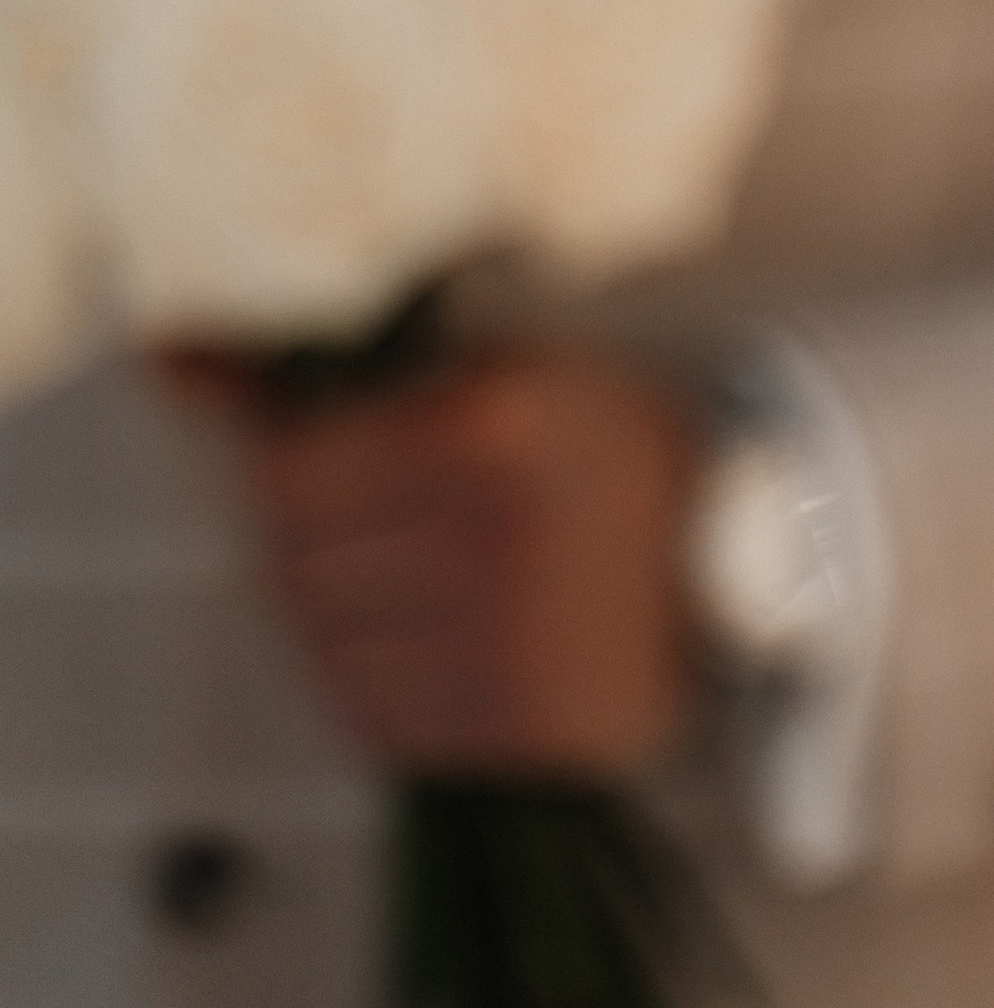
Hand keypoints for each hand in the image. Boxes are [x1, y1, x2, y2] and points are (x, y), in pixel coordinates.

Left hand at [173, 349, 701, 775]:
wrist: (736, 558)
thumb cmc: (598, 445)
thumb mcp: (494, 369)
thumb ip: (333, 369)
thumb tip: (165, 351)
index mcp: (494, 429)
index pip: (291, 470)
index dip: (291, 461)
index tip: (325, 448)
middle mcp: (493, 541)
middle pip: (292, 557)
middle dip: (314, 530)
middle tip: (383, 505)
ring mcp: (501, 648)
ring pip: (319, 636)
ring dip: (341, 602)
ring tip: (419, 565)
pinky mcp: (506, 734)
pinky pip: (366, 708)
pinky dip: (378, 671)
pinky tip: (442, 628)